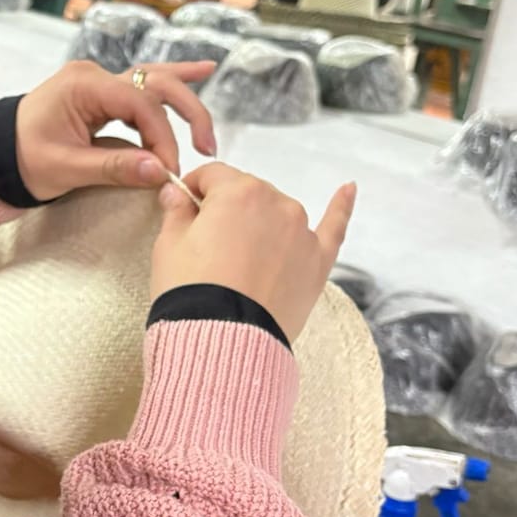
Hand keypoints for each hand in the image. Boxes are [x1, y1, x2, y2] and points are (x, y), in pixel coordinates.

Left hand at [15, 60, 217, 202]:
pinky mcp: (102, 95)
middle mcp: (95, 76)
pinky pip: (141, 87)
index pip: (141, 106)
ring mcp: (99, 82)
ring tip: (212, 104)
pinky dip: (169, 84)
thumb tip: (159, 172)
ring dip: (184, 97)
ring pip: (153, 81)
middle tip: (206, 148)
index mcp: (84, 86)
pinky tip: (199, 72)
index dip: (163, 138)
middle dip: (186, 114)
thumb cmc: (21, 158)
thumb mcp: (65, 168)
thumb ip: (114, 168)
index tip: (169, 170)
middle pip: (155, 85)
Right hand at [150, 162, 356, 342]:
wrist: (223, 341)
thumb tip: (176, 192)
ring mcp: (301, 232)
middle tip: (207, 243)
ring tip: (243, 255)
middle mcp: (276, 203)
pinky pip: (333, 227)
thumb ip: (176, 211)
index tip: (185, 205)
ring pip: (279, 212)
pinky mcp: (318, 261)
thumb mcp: (168, 246)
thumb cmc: (190, 291)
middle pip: (247, 193)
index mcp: (237, 192)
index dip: (194, 189)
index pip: (212, 175)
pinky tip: (348, 189)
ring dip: (262, 222)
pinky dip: (341, 207)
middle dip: (227, 209)